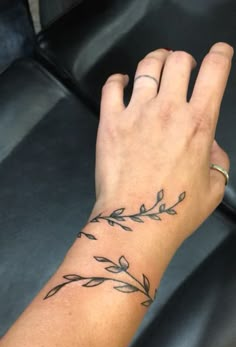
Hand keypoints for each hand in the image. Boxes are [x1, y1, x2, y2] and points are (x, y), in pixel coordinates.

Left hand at [92, 42, 232, 242]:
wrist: (136, 222)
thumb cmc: (177, 211)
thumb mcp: (213, 188)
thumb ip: (218, 161)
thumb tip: (210, 147)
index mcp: (199, 123)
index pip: (214, 72)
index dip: (221, 55)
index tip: (220, 53)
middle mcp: (168, 110)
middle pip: (178, 61)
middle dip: (184, 59)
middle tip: (182, 67)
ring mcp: (136, 113)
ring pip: (147, 66)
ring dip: (156, 60)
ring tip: (157, 63)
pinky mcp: (110, 122)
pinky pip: (111, 87)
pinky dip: (117, 79)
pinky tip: (121, 82)